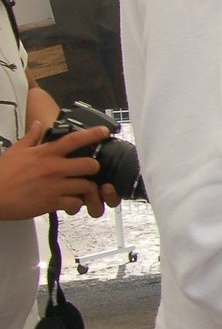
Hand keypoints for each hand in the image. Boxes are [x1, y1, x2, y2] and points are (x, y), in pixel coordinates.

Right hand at [0, 121, 117, 219]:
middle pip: (90, 164)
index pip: (74, 139)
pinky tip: (70, 202)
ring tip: (79, 188)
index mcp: (45, 153)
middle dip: (94, 167)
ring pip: (86, 185)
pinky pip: (75, 203)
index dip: (93, 134)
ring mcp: (54, 186)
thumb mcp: (15, 151)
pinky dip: (76, 204)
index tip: (104, 131)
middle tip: (89, 170)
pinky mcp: (51, 203)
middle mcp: (53, 168)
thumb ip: (30, 138)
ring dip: (86, 188)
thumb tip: (38, 124)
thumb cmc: (0, 175)